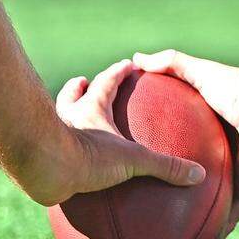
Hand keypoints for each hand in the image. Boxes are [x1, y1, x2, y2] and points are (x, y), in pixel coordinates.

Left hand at [48, 59, 205, 203]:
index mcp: (91, 109)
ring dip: (63, 113)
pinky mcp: (41, 154)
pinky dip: (55, 148)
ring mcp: (52, 133)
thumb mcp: (132, 161)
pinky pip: (49, 147)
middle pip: (73, 94)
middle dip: (80, 86)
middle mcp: (68, 116)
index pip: (107, 82)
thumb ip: (165, 166)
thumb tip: (198, 174)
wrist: (44, 170)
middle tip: (84, 81)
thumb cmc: (87, 156)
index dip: (118, 72)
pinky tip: (59, 163)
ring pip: (56, 116)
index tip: (128, 64)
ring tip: (69, 115)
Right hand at [133, 50, 238, 231]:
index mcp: (211, 134)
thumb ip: (168, 64)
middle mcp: (223, 158)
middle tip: (147, 212)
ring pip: (212, 208)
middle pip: (195, 183)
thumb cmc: (236, 88)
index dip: (165, 162)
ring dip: (197, 225)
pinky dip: (217, 235)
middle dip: (177, 197)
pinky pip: (230, 219)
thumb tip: (135, 58)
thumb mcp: (195, 72)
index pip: (184, 151)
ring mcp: (237, 177)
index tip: (142, 172)